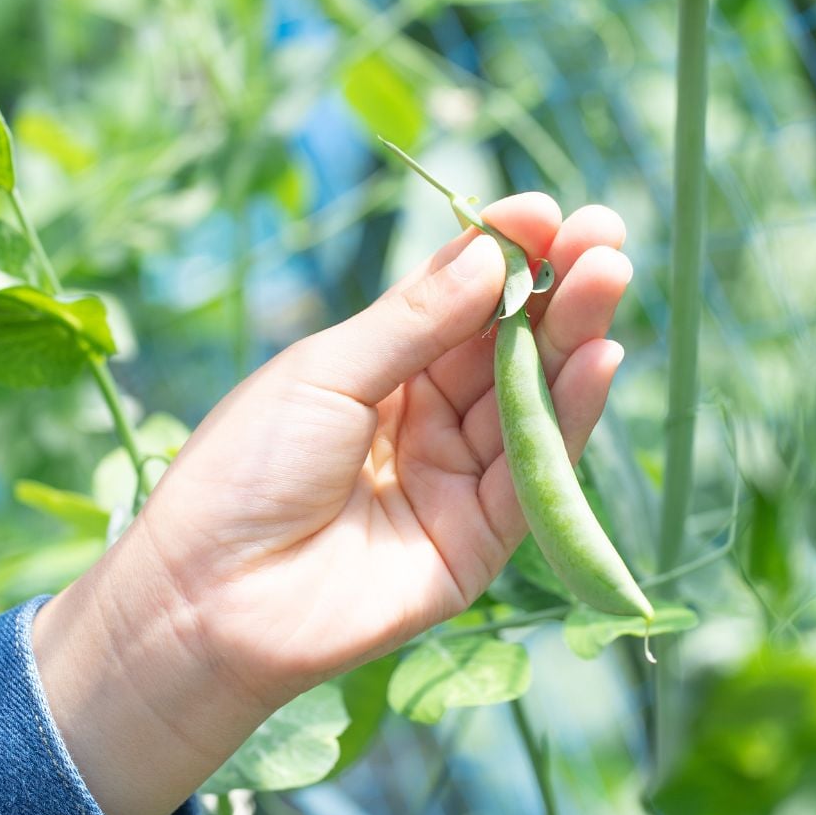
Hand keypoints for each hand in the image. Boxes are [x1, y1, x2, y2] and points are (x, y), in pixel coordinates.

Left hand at [33, 194, 631, 814]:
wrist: (205, 601)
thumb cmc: (243, 471)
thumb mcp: (326, 373)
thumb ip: (416, 321)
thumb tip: (492, 252)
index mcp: (379, 369)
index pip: (458, 300)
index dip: (504, 255)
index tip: (548, 213)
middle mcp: (426, 417)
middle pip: (508, 344)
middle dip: (558, 288)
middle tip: (605, 235)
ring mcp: (456, 477)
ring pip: (532, 399)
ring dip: (575, 339)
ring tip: (610, 276)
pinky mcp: (479, 539)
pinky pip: (535, 471)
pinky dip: (571, 416)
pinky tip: (599, 359)